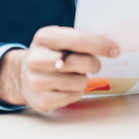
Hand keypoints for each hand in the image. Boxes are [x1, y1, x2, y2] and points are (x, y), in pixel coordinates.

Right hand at [0, 26, 119, 111]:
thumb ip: (81, 41)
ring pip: (78, 82)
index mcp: (44, 37)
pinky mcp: (40, 100)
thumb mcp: (61, 40)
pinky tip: (68, 87)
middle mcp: (35, 59)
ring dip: (84, 79)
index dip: (100, 45)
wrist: (23, 75)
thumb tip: (112, 47)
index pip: (77, 40)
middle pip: (79, 62)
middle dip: (93, 64)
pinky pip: (73, 96)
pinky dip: (77, 92)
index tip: (115, 50)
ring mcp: (35, 81)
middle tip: (94, 65)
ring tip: (75, 75)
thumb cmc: (52, 54)